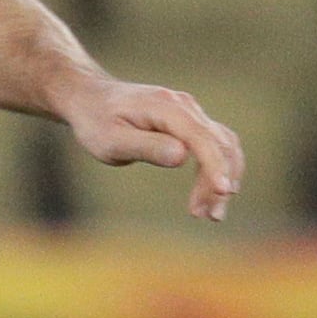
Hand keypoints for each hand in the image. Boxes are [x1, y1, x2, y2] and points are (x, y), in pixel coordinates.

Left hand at [62, 79, 245, 220]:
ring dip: (224, 178)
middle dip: (220, 181)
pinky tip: (212, 193)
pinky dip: (219, 169)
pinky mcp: (191, 122)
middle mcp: (185, 106)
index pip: (201, 138)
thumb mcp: (112, 140)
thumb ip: (146, 147)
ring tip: (211, 214)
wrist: (92, 100)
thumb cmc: (97, 122)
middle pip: (219, 144)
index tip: (222, 193)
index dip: (215, 165)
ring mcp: (190, 112)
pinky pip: (216, 144)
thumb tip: (182, 156)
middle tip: (211, 217)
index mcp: (166, 108)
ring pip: (223, 145)